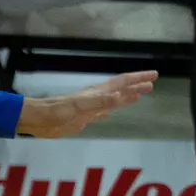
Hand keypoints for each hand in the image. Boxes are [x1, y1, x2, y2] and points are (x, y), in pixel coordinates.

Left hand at [17, 72, 157, 137]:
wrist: (42, 120)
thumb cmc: (59, 111)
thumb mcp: (81, 106)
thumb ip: (102, 101)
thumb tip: (122, 96)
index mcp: (98, 92)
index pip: (123, 82)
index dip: (138, 78)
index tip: (154, 75)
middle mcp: (98, 97)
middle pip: (122, 88)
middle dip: (137, 84)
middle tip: (153, 82)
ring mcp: (93, 106)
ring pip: (116, 98)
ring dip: (129, 95)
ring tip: (142, 93)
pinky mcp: (87, 117)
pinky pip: (107, 110)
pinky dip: (116, 107)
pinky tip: (117, 108)